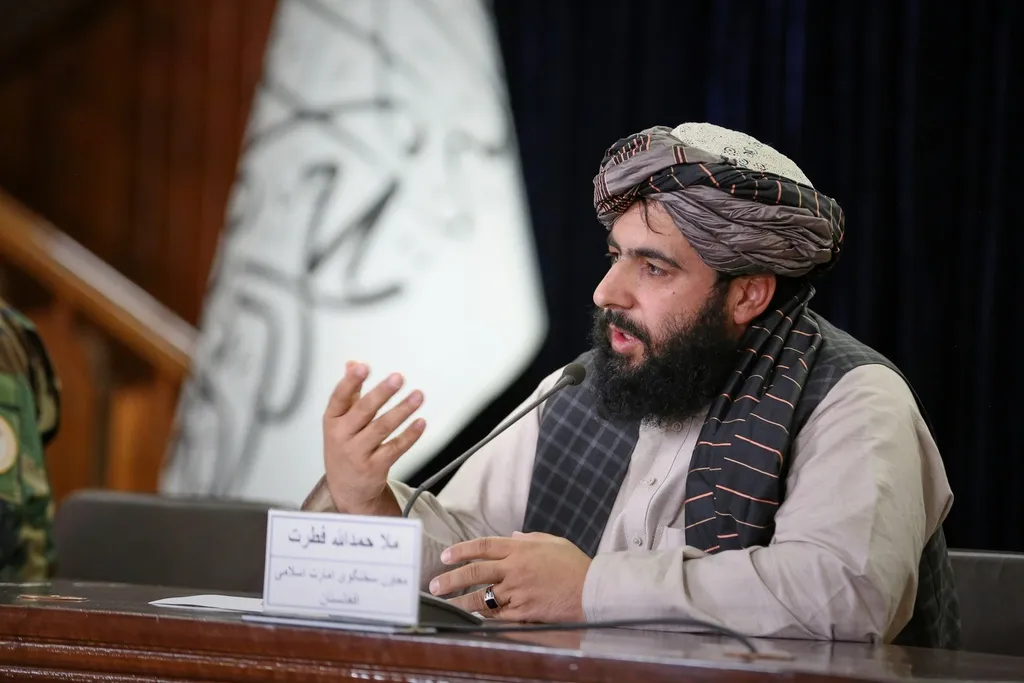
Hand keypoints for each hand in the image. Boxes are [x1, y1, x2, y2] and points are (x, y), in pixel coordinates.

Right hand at [322, 361, 425, 514]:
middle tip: (398, 378)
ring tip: (418, 395)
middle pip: (363, 411)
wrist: (347, 490)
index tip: (364, 367)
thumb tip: (353, 363)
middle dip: (381, 393)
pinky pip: (395, 448)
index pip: (339, 398)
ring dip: (402, 410)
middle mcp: (342, 437)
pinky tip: (420, 422)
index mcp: (332, 421)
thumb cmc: (344, 449)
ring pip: (382, 428)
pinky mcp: (375, 467)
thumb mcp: (339, 422)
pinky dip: (410, 435)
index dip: (351, 382)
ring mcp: (358, 453)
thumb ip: (349, 393)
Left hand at [428, 532, 591, 622]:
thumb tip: (513, 536)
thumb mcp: (553, 542)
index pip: (483, 546)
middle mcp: (515, 568)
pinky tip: (473, 617)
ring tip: (447, 604)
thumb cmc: (574, 564)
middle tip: (435, 584)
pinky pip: (498, 614)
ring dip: (462, 601)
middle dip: (452, 578)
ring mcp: (518, 591)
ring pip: (483, 596)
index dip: (461, 551)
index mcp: (520, 548)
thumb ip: (530, 538)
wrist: (591, 589)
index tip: (446, 556)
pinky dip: (484, 616)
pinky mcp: (524, 610)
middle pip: (476, 572)